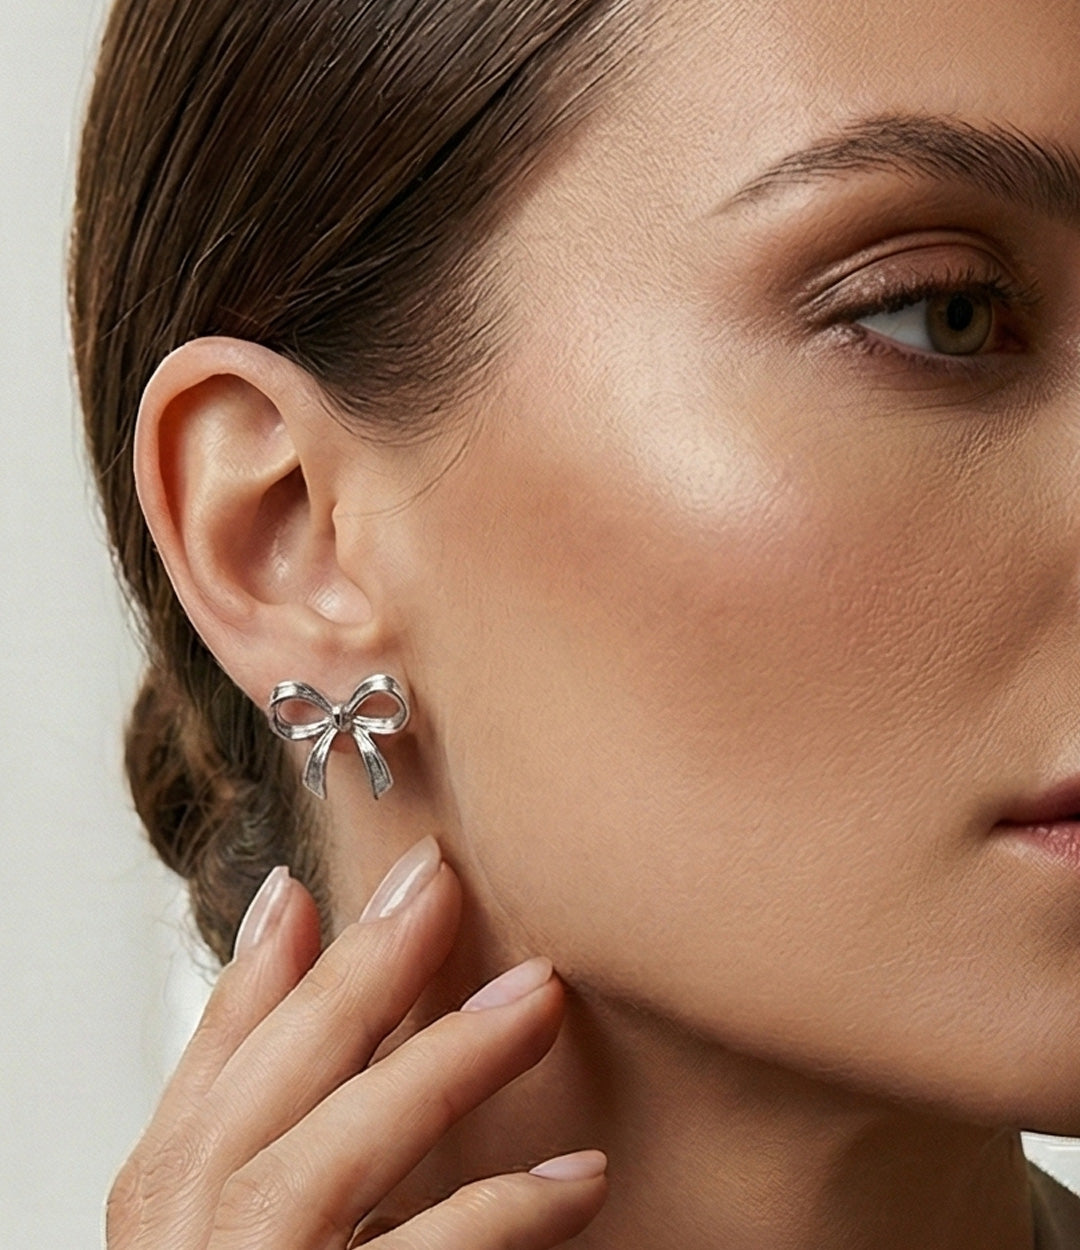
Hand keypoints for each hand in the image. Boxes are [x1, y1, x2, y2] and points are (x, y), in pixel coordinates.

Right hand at [105, 839, 607, 1247]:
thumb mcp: (223, 1172)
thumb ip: (248, 1047)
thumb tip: (284, 902)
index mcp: (167, 1188)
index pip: (233, 1040)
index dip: (317, 941)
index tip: (407, 870)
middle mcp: (191, 1235)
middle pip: (282, 1076)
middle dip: (375, 969)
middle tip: (457, 886)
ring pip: (338, 1155)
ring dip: (445, 1063)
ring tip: (539, 997)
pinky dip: (501, 1218)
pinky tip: (578, 1178)